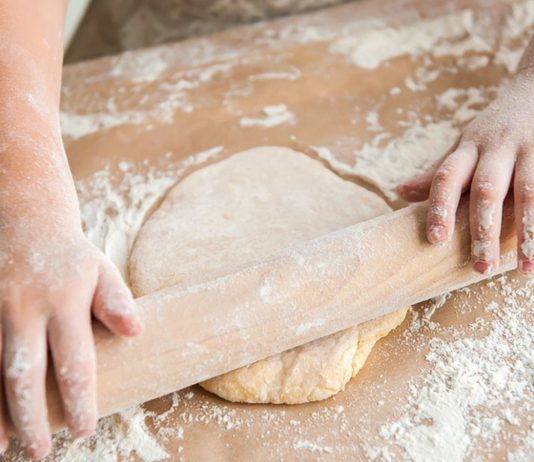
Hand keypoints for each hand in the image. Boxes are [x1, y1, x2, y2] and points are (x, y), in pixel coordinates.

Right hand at [0, 214, 142, 458]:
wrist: (25, 219)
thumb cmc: (71, 256)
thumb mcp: (100, 270)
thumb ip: (116, 301)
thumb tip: (137, 332)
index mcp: (65, 300)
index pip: (76, 359)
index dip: (80, 398)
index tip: (84, 429)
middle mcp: (25, 307)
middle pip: (25, 372)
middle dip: (32, 416)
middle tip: (41, 451)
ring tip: (4, 447)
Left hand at [397, 70, 533, 275]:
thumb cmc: (492, 130)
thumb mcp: (463, 147)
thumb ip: (438, 173)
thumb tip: (398, 193)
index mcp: (467, 149)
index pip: (446, 178)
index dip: (440, 208)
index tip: (436, 240)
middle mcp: (497, 147)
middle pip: (487, 190)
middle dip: (483, 230)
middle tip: (480, 268)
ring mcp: (531, 148)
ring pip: (529, 192)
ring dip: (529, 232)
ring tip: (527, 268)